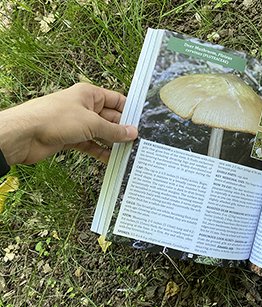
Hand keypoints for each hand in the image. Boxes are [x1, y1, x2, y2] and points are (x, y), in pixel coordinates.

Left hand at [0, 83, 137, 164]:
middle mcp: (83, 107)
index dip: (129, 111)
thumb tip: (131, 132)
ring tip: (127, 152)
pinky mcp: (70, 138)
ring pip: (101, 134)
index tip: (142, 122)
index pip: (116, 100)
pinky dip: (100, 152)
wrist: (23, 135)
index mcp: (89, 94)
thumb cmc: (51, 118)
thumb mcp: (91, 123)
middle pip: (110, 119)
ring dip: (112, 143)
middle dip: (122, 130)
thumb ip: (114, 131)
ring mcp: (76, 124)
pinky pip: (90, 145)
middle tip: (136, 141)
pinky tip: (111, 159)